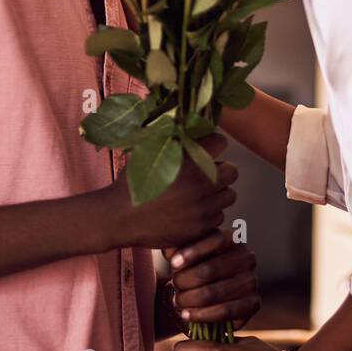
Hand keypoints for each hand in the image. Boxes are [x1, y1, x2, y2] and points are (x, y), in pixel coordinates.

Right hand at [100, 134, 235, 249]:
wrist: (120, 217)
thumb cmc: (132, 183)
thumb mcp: (148, 152)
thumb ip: (171, 139)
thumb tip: (188, 124)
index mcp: (188, 159)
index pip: (220, 142)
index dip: (214, 144)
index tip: (208, 149)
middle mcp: (200, 182)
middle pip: (232, 171)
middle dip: (221, 171)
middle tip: (208, 175)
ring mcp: (202, 206)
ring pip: (228, 195)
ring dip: (217, 194)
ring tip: (200, 194)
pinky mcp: (201, 226)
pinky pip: (219, 216)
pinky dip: (209, 214)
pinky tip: (192, 211)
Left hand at [163, 230, 259, 328]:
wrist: (212, 290)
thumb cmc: (196, 265)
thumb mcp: (187, 252)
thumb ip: (177, 247)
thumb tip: (169, 251)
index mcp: (234, 239)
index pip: (217, 240)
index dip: (193, 251)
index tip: (173, 263)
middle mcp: (247, 258)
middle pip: (210, 270)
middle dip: (184, 281)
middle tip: (174, 286)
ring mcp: (252, 281)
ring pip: (213, 293)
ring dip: (188, 299)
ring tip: (176, 301)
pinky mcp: (254, 303)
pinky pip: (225, 312)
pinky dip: (201, 315)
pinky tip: (186, 315)